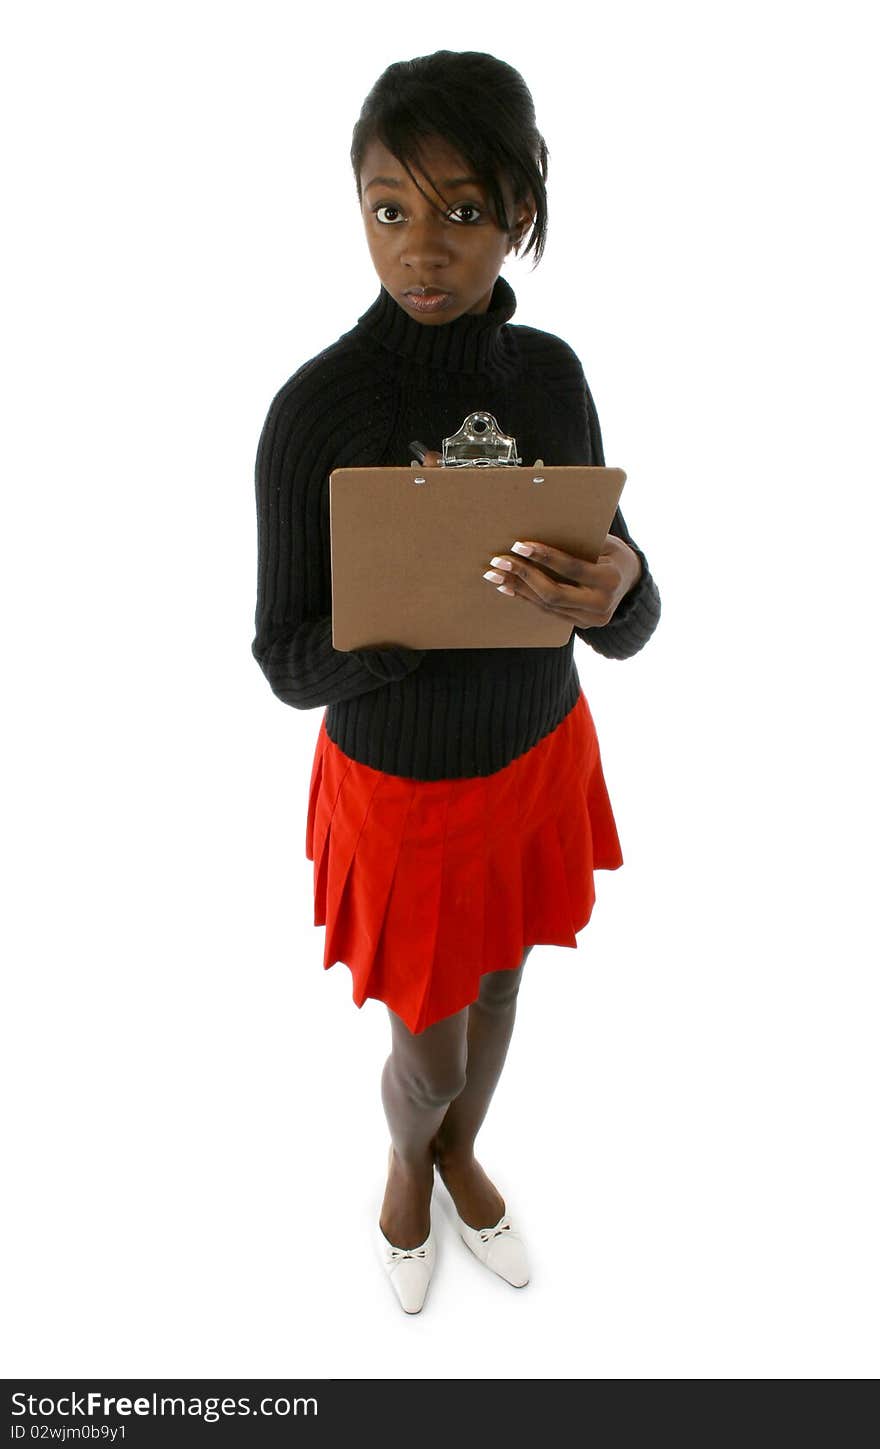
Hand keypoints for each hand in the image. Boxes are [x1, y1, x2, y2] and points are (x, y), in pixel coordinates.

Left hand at [482, 535, 642, 629]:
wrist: (631, 582)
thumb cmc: (613, 553)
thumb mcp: (604, 543)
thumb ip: (578, 542)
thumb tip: (538, 527)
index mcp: (610, 581)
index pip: (572, 569)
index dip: (545, 556)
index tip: (520, 545)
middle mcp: (601, 605)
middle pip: (554, 594)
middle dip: (524, 576)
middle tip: (500, 560)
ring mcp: (589, 620)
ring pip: (546, 605)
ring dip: (517, 587)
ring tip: (494, 573)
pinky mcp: (578, 625)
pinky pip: (546, 611)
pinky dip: (525, 597)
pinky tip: (507, 586)